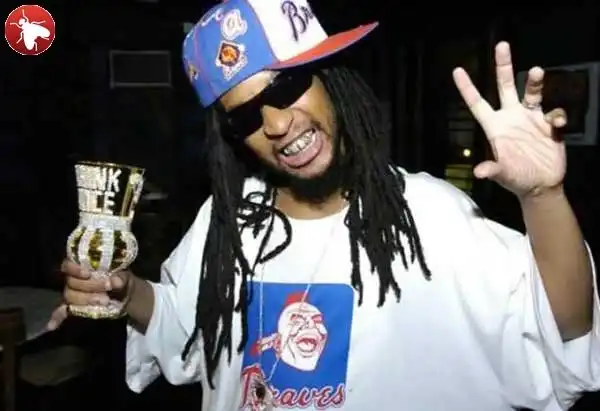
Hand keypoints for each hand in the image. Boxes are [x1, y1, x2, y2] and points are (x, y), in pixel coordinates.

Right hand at [46, 259, 132, 329]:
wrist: (126, 295)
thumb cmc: (121, 280)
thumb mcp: (125, 275)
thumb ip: (120, 276)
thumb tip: (116, 281)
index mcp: (83, 267)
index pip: (68, 265)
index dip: (74, 269)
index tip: (88, 273)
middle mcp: (75, 280)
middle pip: (71, 283)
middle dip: (90, 286)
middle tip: (108, 289)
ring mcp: (74, 294)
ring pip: (70, 296)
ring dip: (86, 299)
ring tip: (105, 301)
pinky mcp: (75, 307)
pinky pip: (63, 312)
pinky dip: (57, 317)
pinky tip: (52, 325)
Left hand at [453, 41, 567, 198]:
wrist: (541, 185)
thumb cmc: (516, 179)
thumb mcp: (503, 175)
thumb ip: (493, 170)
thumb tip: (480, 172)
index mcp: (495, 127)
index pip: (477, 103)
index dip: (467, 87)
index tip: (457, 70)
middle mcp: (511, 118)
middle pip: (505, 86)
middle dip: (503, 66)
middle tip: (502, 45)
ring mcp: (530, 119)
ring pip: (531, 92)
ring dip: (534, 82)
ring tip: (536, 71)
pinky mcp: (548, 125)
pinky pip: (554, 113)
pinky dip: (557, 116)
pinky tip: (557, 125)